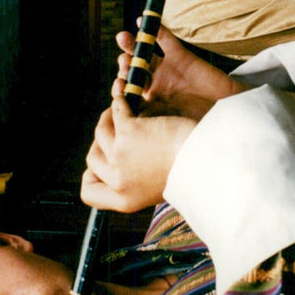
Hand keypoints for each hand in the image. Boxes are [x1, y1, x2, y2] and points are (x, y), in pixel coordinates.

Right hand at [81, 93, 195, 211]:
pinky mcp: (129, 132)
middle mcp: (118, 182)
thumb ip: (134, 183)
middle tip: (113, 129)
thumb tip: (113, 167)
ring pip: (101, 132)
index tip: (103, 164)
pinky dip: (120, 99)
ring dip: (108, 117)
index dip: (91, 176)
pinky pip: (116, 111)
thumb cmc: (188, 171)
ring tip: (120, 109)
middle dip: (101, 142)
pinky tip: (124, 92)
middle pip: (92, 158)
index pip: (88, 193)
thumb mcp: (155, 188)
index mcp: (124, 201)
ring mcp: (120, 156)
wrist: (206, 159)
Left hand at [113, 23, 243, 119]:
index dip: (120, 87)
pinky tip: (141, 21)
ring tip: (123, 39)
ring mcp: (167, 70)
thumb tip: (122, 116)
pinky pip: (165, 40)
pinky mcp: (181, 57)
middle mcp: (155, 86)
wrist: (228, 117)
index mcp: (149, 105)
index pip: (127, 94)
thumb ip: (144, 119)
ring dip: (132, 44)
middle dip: (126, 65)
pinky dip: (154, 29)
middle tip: (124, 63)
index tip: (119, 86)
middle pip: (133, 71)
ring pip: (144, 53)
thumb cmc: (197, 128)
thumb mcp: (166, 128)